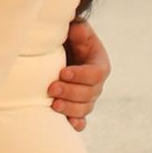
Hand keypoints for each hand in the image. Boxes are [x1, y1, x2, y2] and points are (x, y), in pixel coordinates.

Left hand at [49, 12, 109, 133]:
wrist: (61, 54)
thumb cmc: (68, 39)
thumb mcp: (75, 31)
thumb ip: (78, 29)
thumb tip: (75, 28)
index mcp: (99, 63)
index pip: (97, 73)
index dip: (81, 75)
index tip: (63, 73)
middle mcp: (96, 83)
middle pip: (90, 93)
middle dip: (71, 92)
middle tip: (52, 88)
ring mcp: (88, 98)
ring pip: (85, 108)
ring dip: (70, 108)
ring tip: (53, 105)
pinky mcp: (78, 108)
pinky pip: (81, 120)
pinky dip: (76, 124)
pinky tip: (67, 124)